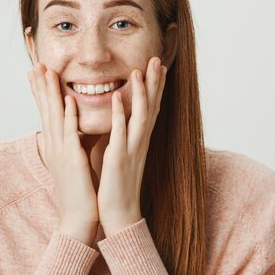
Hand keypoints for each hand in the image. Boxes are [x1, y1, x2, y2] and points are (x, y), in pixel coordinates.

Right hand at [28, 62, 98, 244]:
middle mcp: (55, 146)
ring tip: (47, 72)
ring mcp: (62, 152)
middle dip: (41, 86)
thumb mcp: (72, 163)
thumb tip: (74, 131)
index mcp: (56, 146)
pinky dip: (68, 117)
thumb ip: (72, 145)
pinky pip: (70, 134)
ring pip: (54, 117)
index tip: (37, 72)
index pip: (47, 113)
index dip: (41, 92)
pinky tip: (67, 101)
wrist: (78, 219)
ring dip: (51, 94)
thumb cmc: (79, 192)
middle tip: (36, 64)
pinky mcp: (73, 161)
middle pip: (46, 110)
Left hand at [97, 56, 166, 236]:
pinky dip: (119, 113)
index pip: (151, 108)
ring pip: (141, 115)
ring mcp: (131, 150)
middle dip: (155, 83)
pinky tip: (116, 96)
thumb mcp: (121, 155)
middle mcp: (140, 142)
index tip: (158, 66)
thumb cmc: (117, 186)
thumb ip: (121, 137)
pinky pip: (120, 132)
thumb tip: (118, 121)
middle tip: (157, 59)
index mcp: (139, 141)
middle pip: (152, 107)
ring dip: (141, 92)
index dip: (155, 87)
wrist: (119, 215)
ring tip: (138, 69)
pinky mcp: (119, 159)